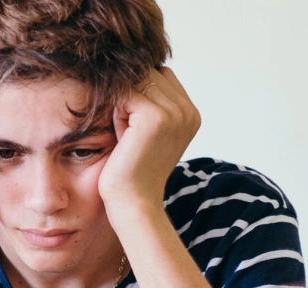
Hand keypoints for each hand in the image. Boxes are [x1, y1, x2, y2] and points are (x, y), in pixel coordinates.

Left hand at [98, 67, 200, 214]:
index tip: (133, 125)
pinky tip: (121, 135)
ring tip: (125, 133)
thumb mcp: (145, 130)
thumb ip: (149, 101)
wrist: (133, 201)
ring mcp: (175, 113)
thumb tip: (130, 66)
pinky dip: (116, 111)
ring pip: (136, 81)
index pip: (162, 76)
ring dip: (122, 102)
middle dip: (130, 94)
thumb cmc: (132, 169)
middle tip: (126, 130)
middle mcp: (188, 111)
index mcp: (191, 114)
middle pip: (149, 74)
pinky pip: (125, 93)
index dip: (140, 92)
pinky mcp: (155, 117)